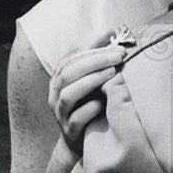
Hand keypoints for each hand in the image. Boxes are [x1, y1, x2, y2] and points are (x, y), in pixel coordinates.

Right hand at [48, 38, 126, 153]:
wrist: (83, 140)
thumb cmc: (89, 103)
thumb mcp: (92, 79)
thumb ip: (97, 57)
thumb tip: (112, 31)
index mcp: (59, 79)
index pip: (71, 60)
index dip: (92, 51)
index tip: (116, 45)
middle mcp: (55, 95)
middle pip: (68, 74)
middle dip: (94, 63)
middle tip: (117, 57)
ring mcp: (60, 114)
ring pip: (68, 95)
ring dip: (90, 82)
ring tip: (112, 74)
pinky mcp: (69, 131)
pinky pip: (75, 119)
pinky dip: (88, 110)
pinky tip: (102, 103)